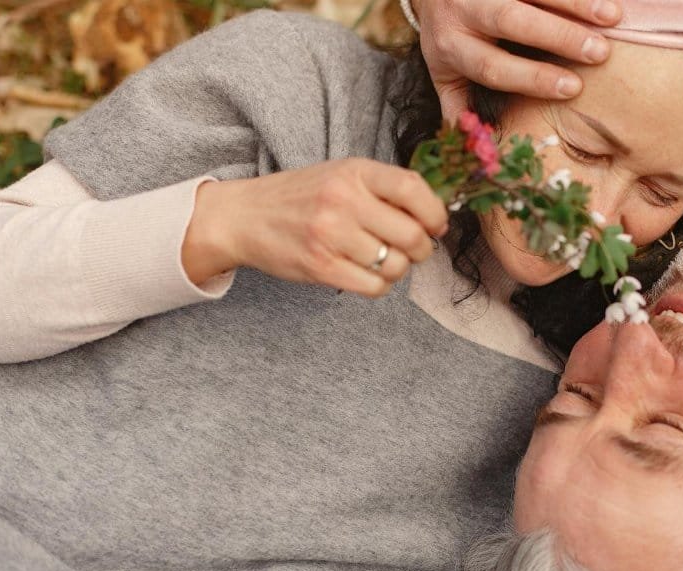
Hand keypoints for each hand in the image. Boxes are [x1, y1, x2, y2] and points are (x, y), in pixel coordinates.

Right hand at [182, 159, 447, 297]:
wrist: (245, 216)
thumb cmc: (303, 197)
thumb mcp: (343, 175)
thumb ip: (385, 188)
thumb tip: (437, 215)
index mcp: (355, 172)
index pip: (413, 189)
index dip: (435, 213)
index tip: (436, 225)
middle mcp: (343, 200)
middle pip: (411, 235)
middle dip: (422, 249)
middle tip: (414, 249)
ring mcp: (331, 236)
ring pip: (396, 265)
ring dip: (398, 269)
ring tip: (383, 259)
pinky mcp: (321, 267)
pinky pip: (374, 287)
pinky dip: (379, 285)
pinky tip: (368, 274)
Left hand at [414, 0, 622, 119]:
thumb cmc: (452, 39)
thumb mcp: (446, 74)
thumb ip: (461, 109)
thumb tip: (480, 154)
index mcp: (452, 47)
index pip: (493, 65)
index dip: (532, 78)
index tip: (572, 88)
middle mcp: (463, 10)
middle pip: (511, 20)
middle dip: (558, 36)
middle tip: (599, 52)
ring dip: (576, 2)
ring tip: (613, 18)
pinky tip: (605, 0)